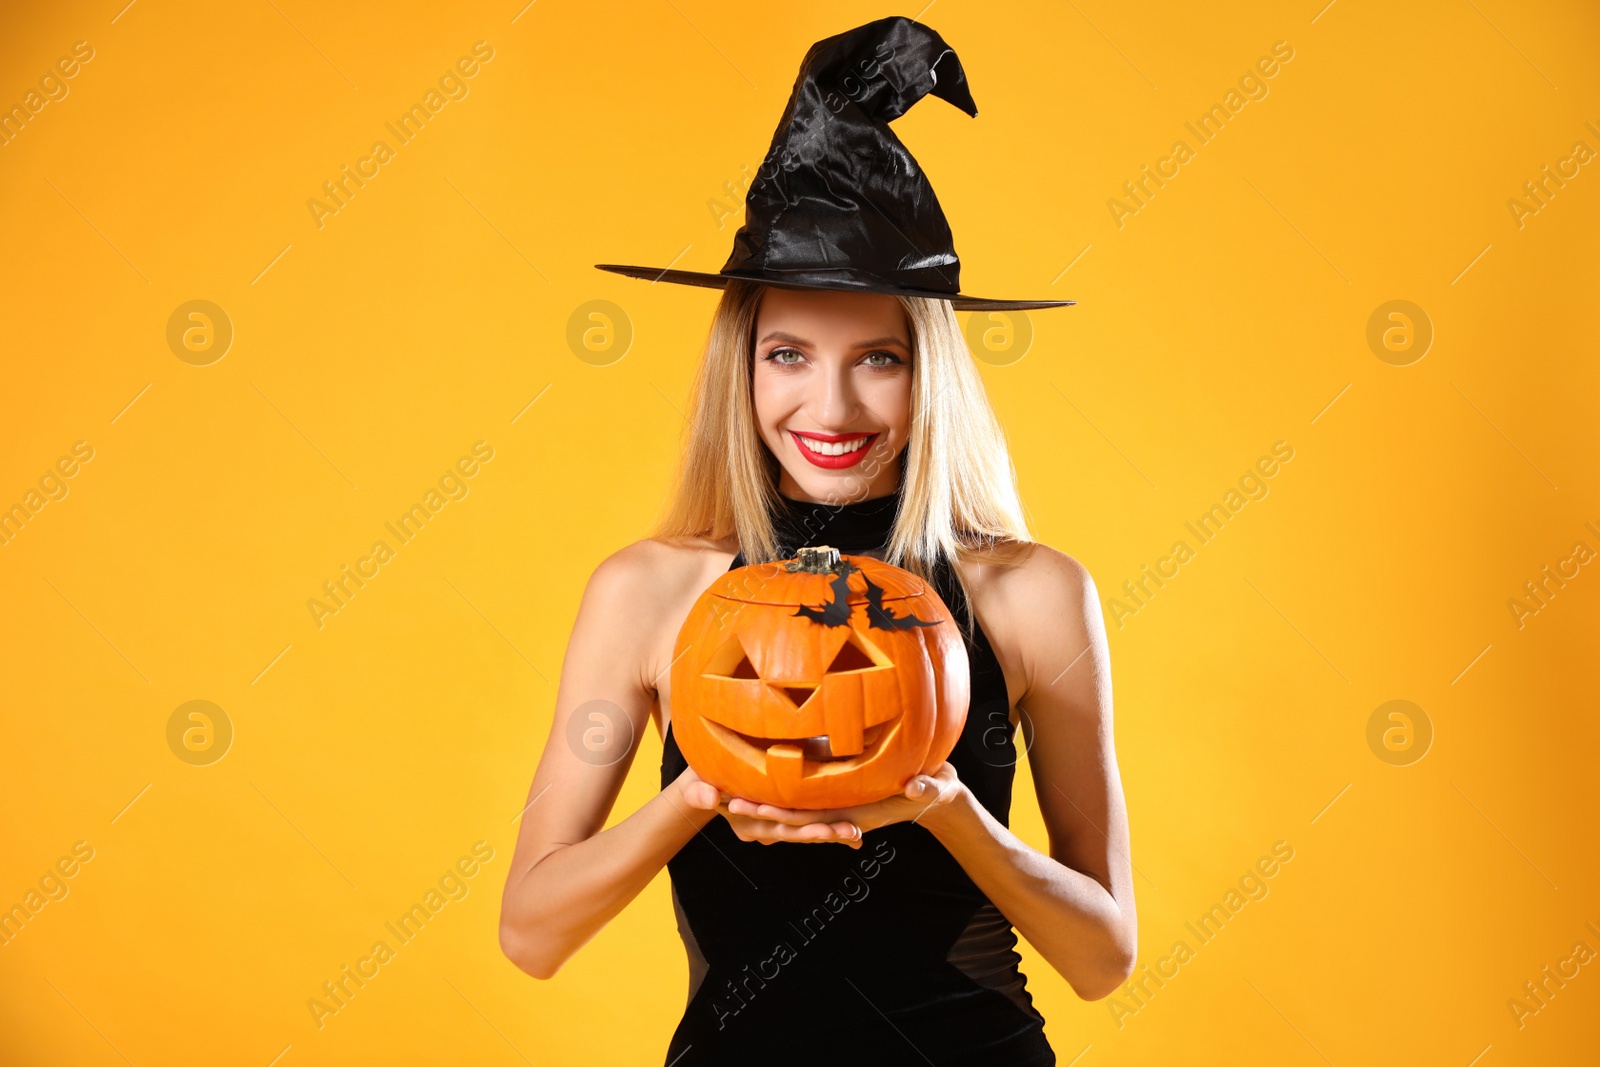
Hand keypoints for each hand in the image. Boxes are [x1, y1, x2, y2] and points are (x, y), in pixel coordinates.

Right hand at [676, 766, 863, 846]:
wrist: (707, 787)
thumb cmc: (702, 782)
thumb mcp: (695, 787)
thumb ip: (699, 793)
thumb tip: (709, 797)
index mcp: (749, 825)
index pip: (777, 828)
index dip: (800, 830)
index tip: (823, 831)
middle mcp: (767, 830)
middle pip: (798, 833)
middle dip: (825, 833)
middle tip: (850, 832)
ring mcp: (776, 827)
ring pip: (807, 833)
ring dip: (832, 834)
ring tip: (857, 835)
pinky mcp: (786, 819)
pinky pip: (810, 827)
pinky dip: (831, 833)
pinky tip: (856, 837)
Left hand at [724, 762, 965, 847]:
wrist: (938, 797)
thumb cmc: (937, 793)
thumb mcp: (934, 790)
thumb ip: (927, 789)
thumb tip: (919, 788)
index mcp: (854, 813)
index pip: (809, 818)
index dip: (777, 813)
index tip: (746, 806)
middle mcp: (839, 812)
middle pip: (790, 814)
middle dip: (755, 808)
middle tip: (717, 797)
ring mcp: (838, 803)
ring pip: (793, 806)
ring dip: (762, 799)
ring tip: (726, 789)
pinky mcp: (840, 793)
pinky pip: (806, 795)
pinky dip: (781, 791)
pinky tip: (757, 779)